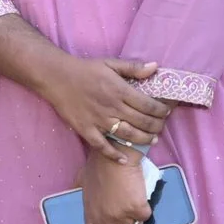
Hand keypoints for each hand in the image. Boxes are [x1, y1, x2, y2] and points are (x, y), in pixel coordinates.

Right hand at [36, 56, 170, 162]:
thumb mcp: (110, 63)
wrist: (57, 77)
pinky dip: (114, 154)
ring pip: (128, 135)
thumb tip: (155, 67)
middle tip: (161, 127)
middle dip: (156, 126)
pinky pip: (102, 146)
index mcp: (120, 91)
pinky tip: (124, 160)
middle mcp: (112, 107)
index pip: (148, 105)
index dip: (161, 111)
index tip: (166, 112)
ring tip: (152, 140)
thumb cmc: (85, 70)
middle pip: (142, 122)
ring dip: (143, 140)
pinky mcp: (86, 129)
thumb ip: (133, 68)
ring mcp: (99, 120)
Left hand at [79, 147, 152, 223]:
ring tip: (130, 197)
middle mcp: (103, 220)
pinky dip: (145, 206)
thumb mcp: (82, 181)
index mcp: (90, 216)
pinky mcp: (136, 209)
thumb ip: (80, 189)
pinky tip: (138, 192)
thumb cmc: (98, 165)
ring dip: (135, 215)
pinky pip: (145, 214)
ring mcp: (120, 216)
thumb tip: (76, 188)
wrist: (114, 155)